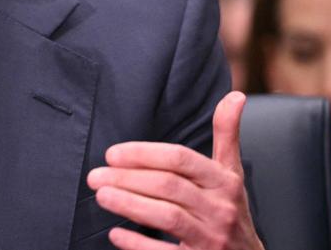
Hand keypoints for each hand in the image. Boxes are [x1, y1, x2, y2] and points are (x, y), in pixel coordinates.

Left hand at [85, 91, 263, 249]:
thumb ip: (227, 135)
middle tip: (95, 176)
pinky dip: (138, 244)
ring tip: (101, 196)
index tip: (112, 154)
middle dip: (128, 179)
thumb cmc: (230, 209)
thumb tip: (235, 95)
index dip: (144, 154)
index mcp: (225, 181)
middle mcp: (221, 208)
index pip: (181, 160)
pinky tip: (116, 234)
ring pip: (167, 217)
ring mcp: (211, 238)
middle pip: (168, 186)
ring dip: (130, 205)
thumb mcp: (232, 173)